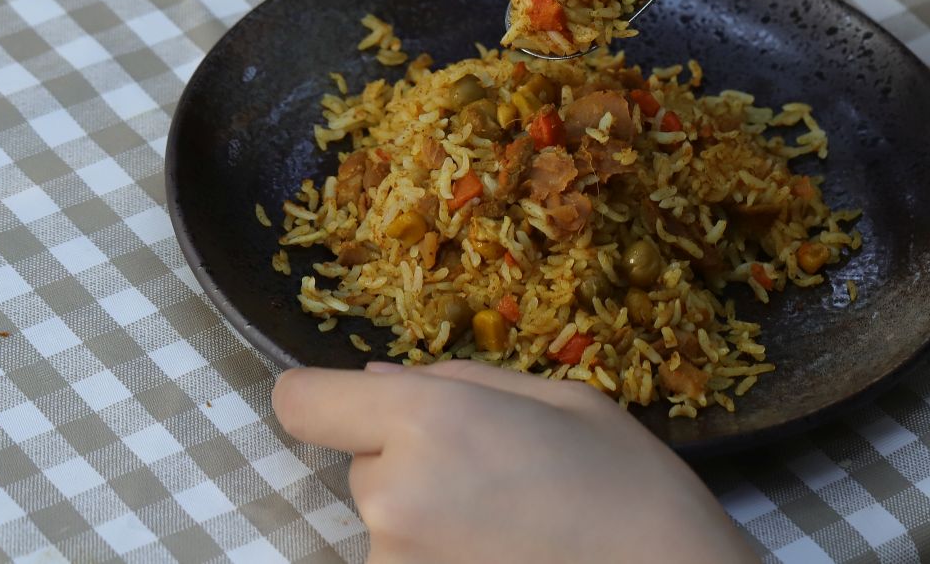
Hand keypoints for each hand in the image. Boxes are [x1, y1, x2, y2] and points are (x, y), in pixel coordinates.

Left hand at [272, 360, 757, 563]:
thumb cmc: (627, 482)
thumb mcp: (556, 398)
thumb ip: (454, 383)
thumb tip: (373, 382)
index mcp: (427, 422)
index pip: (302, 402)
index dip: (326, 397)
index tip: (359, 405)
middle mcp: (392, 498)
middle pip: (362, 462)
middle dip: (410, 458)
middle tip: (493, 470)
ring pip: (387, 516)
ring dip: (428, 512)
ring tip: (509, 520)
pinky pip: (407, 559)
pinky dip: (442, 553)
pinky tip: (504, 550)